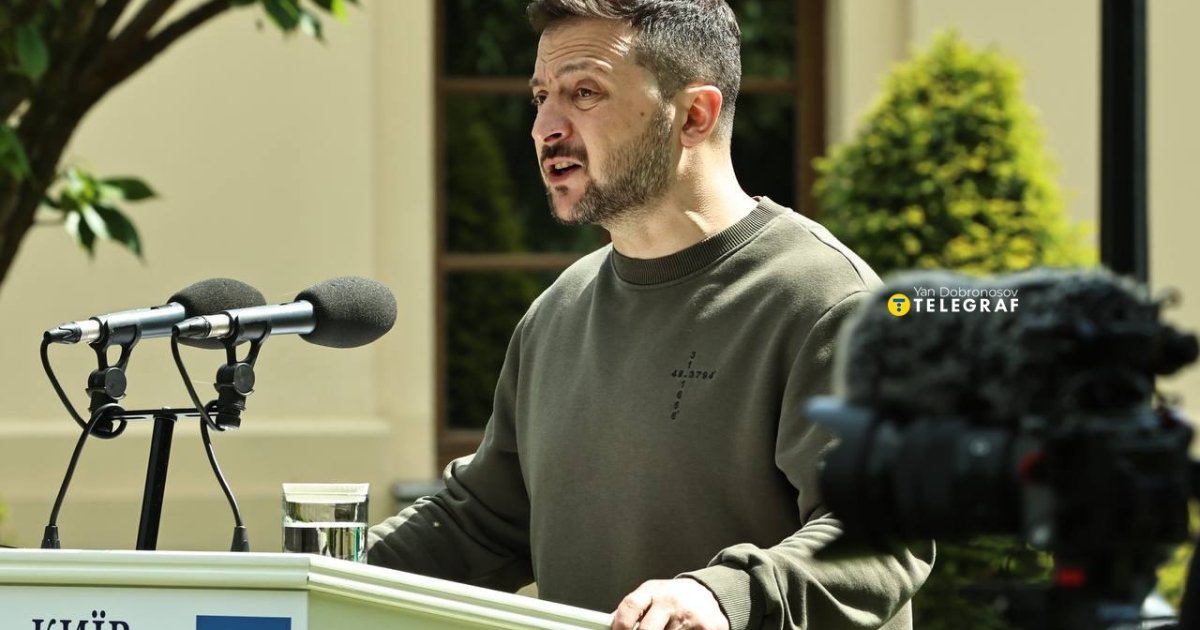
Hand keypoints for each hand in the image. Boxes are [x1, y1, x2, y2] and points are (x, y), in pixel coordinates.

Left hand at [611, 578, 729, 629]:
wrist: (707, 594)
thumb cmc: (672, 598)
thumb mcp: (650, 594)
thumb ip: (632, 610)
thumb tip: (609, 626)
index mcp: (652, 591)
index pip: (630, 606)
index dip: (619, 626)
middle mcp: (670, 602)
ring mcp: (689, 616)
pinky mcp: (707, 628)